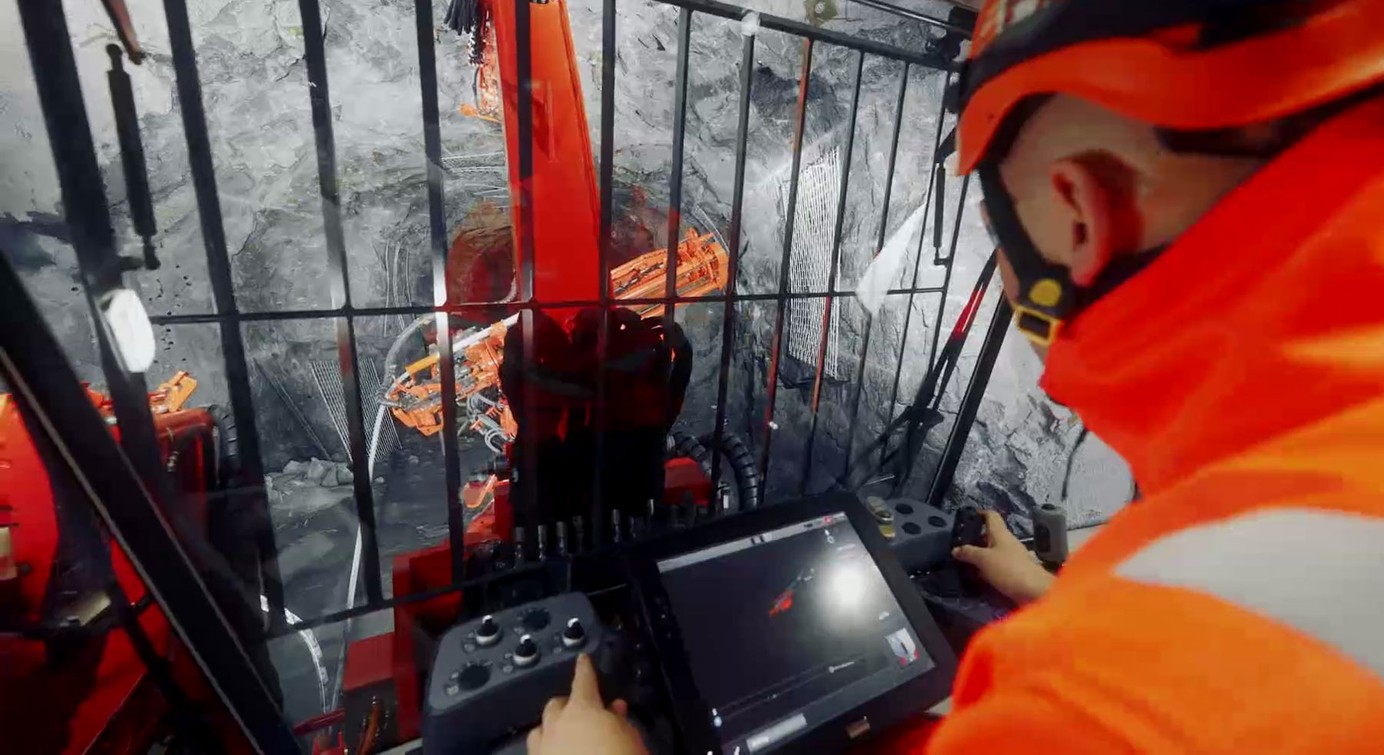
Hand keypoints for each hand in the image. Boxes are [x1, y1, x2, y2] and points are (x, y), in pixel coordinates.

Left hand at [527, 653, 647, 754]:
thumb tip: (615, 710)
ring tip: (567, 733)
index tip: (583, 659)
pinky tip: (559, 753)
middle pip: (556, 704)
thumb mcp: (632, 740)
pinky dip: (549, 747)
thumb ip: (620, 723)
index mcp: (582, 710)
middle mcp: (555, 726)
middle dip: (569, 703)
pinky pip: (538, 751)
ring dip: (553, 726)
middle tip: (586, 711)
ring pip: (540, 729)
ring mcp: (542, 750)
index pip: (583, 680)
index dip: (585, 668)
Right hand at [952, 510, 1054, 603]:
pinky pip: (995, 565)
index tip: (965, 520)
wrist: (1034, 591)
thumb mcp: (983, 559)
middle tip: (957, 547)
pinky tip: (975, 576)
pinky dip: (985, 568)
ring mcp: (1011, 557)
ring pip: (991, 551)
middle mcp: (1006, 542)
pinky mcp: (1013, 571)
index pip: (990, 515)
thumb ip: (968, 553)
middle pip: (988, 535)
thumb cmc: (1008, 569)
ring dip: (978, 556)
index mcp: (1000, 533)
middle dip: (973, 540)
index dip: (978, 514)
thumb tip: (955, 549)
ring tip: (962, 563)